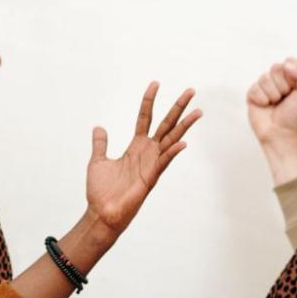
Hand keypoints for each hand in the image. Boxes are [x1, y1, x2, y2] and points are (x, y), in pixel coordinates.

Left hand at [84, 83, 200, 234]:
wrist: (101, 214)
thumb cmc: (101, 192)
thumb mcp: (98, 161)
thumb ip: (101, 144)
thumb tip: (99, 127)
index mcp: (135, 147)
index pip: (145, 118)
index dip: (149, 101)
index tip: (155, 83)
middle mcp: (146, 153)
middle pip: (166, 125)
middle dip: (177, 108)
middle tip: (191, 91)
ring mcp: (151, 164)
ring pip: (171, 140)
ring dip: (184, 126)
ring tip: (198, 112)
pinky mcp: (150, 178)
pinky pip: (163, 162)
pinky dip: (172, 152)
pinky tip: (182, 142)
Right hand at [246, 58, 296, 145]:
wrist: (282, 134)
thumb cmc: (295, 116)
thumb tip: (286, 64)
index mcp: (291, 76)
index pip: (289, 62)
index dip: (293, 76)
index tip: (295, 90)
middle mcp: (277, 79)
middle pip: (276, 67)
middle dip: (283, 85)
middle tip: (285, 98)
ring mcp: (264, 87)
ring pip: (265, 78)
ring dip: (273, 94)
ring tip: (275, 104)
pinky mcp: (252, 95)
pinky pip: (255, 88)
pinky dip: (262, 99)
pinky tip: (265, 106)